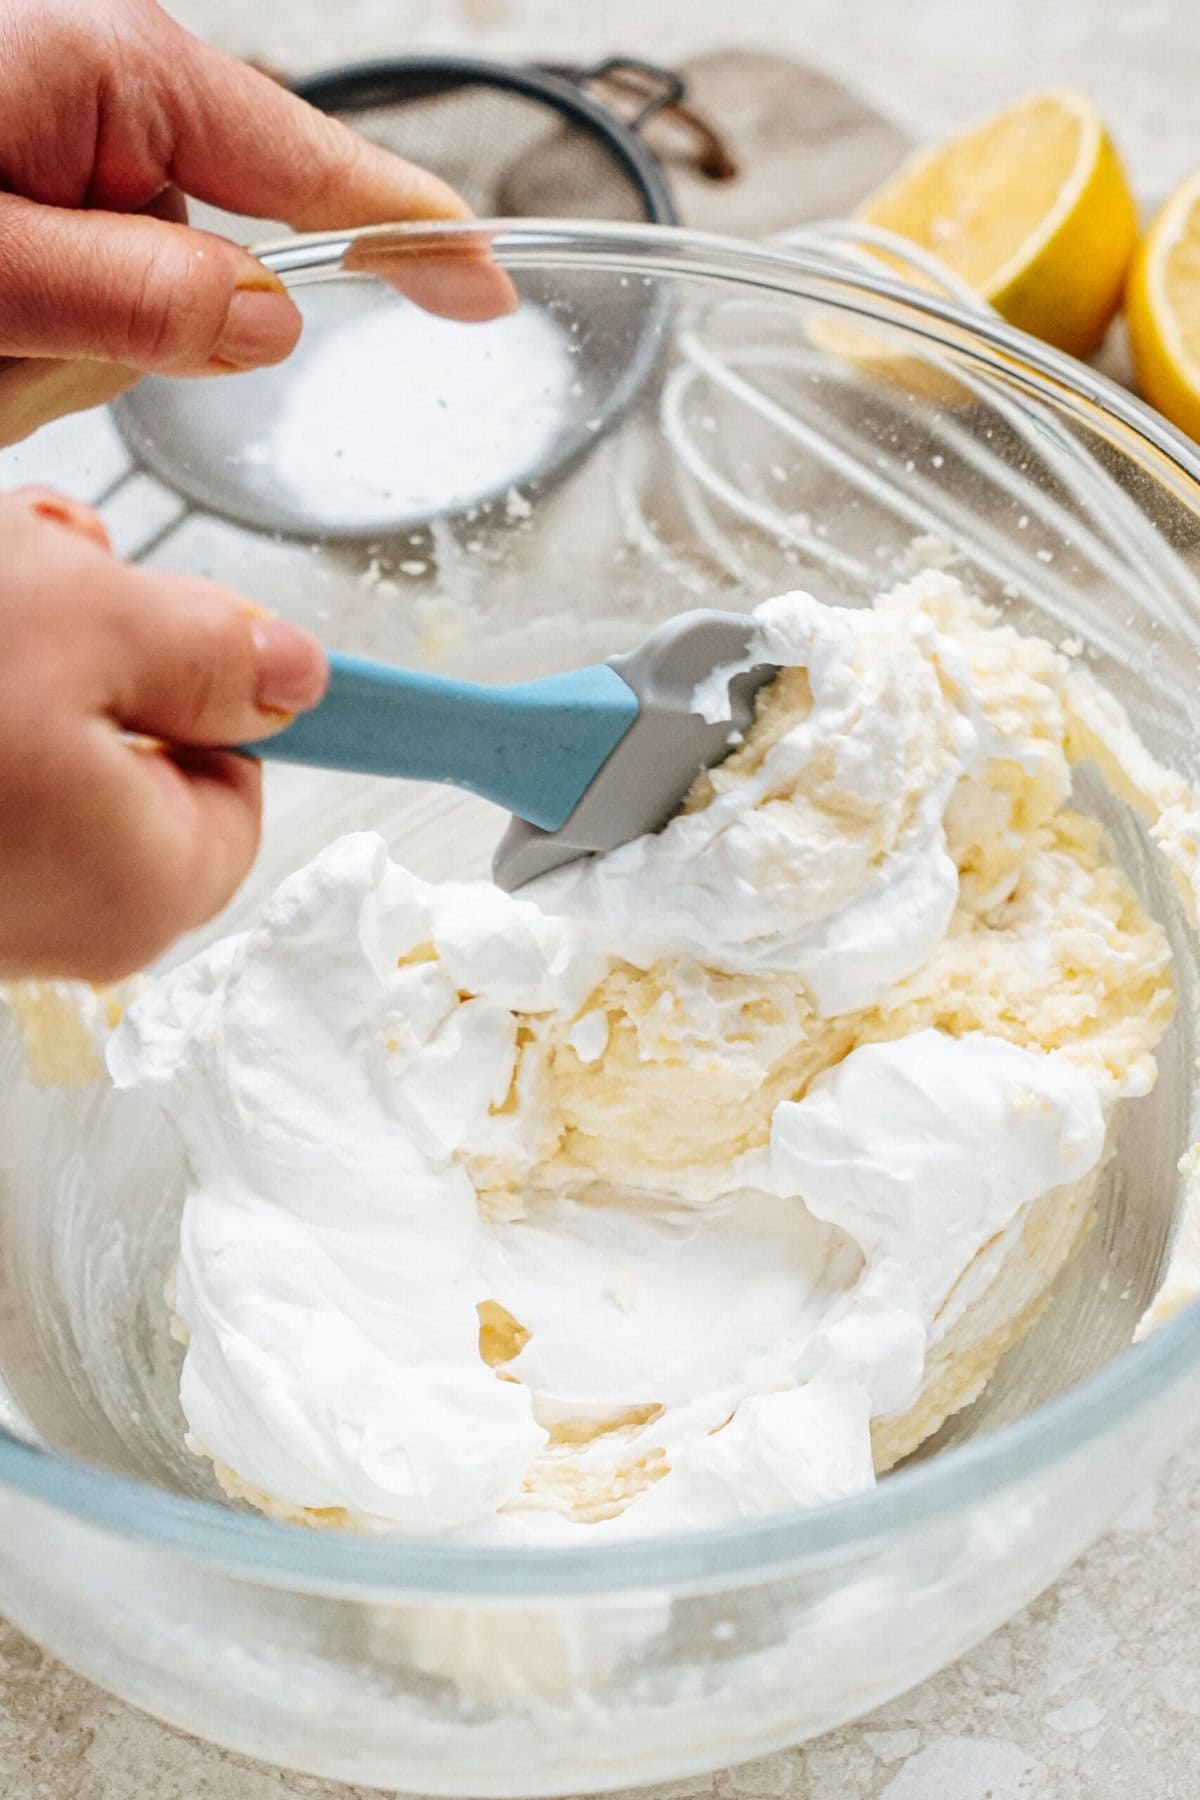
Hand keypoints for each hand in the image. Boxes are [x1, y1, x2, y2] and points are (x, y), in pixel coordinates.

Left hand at [0, 0, 475, 440]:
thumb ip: (132, 299)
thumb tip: (270, 323)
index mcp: (113, 71)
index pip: (316, 168)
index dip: (411, 237)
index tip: (485, 286)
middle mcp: (99, 91)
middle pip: (206, 277)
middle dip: (124, 342)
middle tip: (11, 349)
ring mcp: (61, 138)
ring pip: (138, 311)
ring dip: (54, 353)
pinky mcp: (29, 183)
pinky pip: (83, 302)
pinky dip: (26, 339)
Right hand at [0, 487, 328, 980]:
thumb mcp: (79, 626)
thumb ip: (207, 649)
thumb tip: (294, 674)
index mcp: (142, 887)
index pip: (243, 782)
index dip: (207, 679)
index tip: (170, 616)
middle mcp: (64, 920)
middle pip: (138, 754)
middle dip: (95, 644)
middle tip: (50, 576)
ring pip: (50, 738)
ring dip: (27, 647)